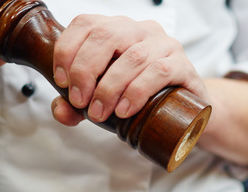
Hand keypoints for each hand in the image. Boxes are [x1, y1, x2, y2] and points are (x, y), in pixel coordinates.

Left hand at [51, 14, 207, 125]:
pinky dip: (137, 91)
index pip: (86, 23)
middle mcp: (141, 30)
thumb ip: (77, 105)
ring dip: (110, 87)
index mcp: (117, 29)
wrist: (187, 112)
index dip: (68, 49)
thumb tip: (61, 110)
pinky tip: (125, 109)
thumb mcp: (103, 100)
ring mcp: (164, 45)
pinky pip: (159, 71)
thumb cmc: (141, 99)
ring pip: (132, 56)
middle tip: (80, 102)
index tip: (62, 81)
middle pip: (106, 36)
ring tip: (100, 113)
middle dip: (86, 70)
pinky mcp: (184, 65)